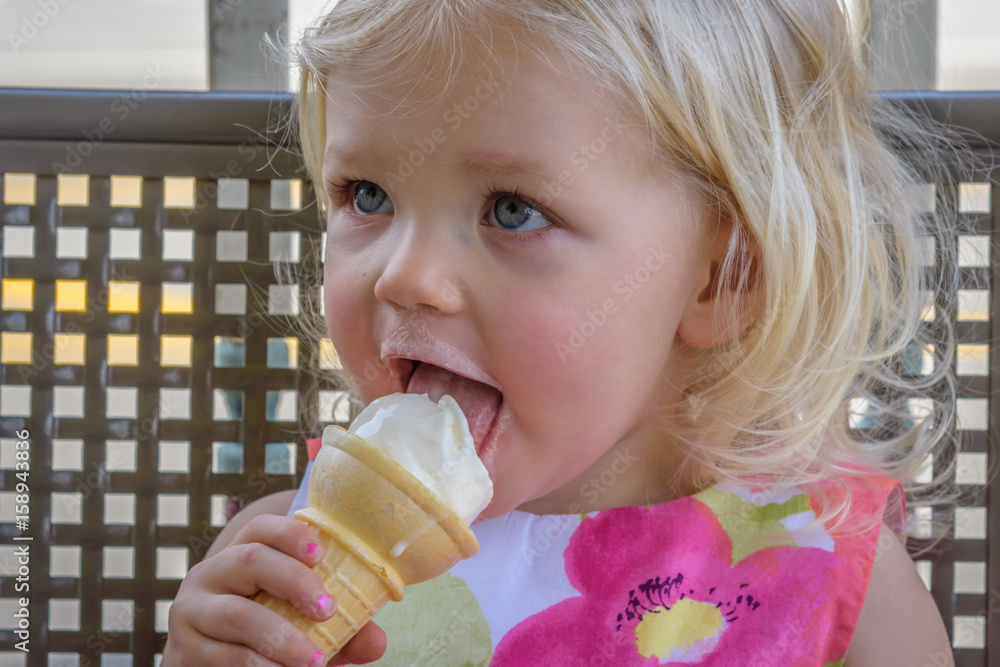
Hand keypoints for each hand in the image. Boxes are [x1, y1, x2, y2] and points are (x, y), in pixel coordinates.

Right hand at [163, 513, 386, 665]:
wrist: (210, 666)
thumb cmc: (268, 632)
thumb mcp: (301, 623)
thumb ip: (341, 628)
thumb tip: (376, 642)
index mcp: (240, 556)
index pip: (261, 529)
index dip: (291, 534)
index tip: (322, 554)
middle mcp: (209, 575)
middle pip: (250, 560)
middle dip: (294, 582)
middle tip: (329, 612)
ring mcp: (190, 613)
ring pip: (237, 615)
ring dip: (281, 638)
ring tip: (314, 661)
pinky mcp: (182, 652)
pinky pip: (224, 658)